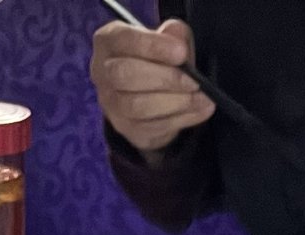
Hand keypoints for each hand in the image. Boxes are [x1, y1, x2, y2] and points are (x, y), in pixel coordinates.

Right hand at [92, 18, 212, 159]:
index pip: (124, 40)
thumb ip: (174, 35)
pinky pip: (151, 127)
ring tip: (202, 97)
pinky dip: (181, 119)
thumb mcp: (168, 38)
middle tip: (194, 81)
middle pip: (125, 75)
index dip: (153, 47)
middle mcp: (102, 72)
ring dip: (175, 102)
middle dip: (165, 79)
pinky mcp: (126, 129)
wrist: (151, 90)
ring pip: (137, 106)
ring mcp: (111, 104)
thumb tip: (179, 45)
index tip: (181, 53)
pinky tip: (201, 110)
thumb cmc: (157, 57)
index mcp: (108, 41)